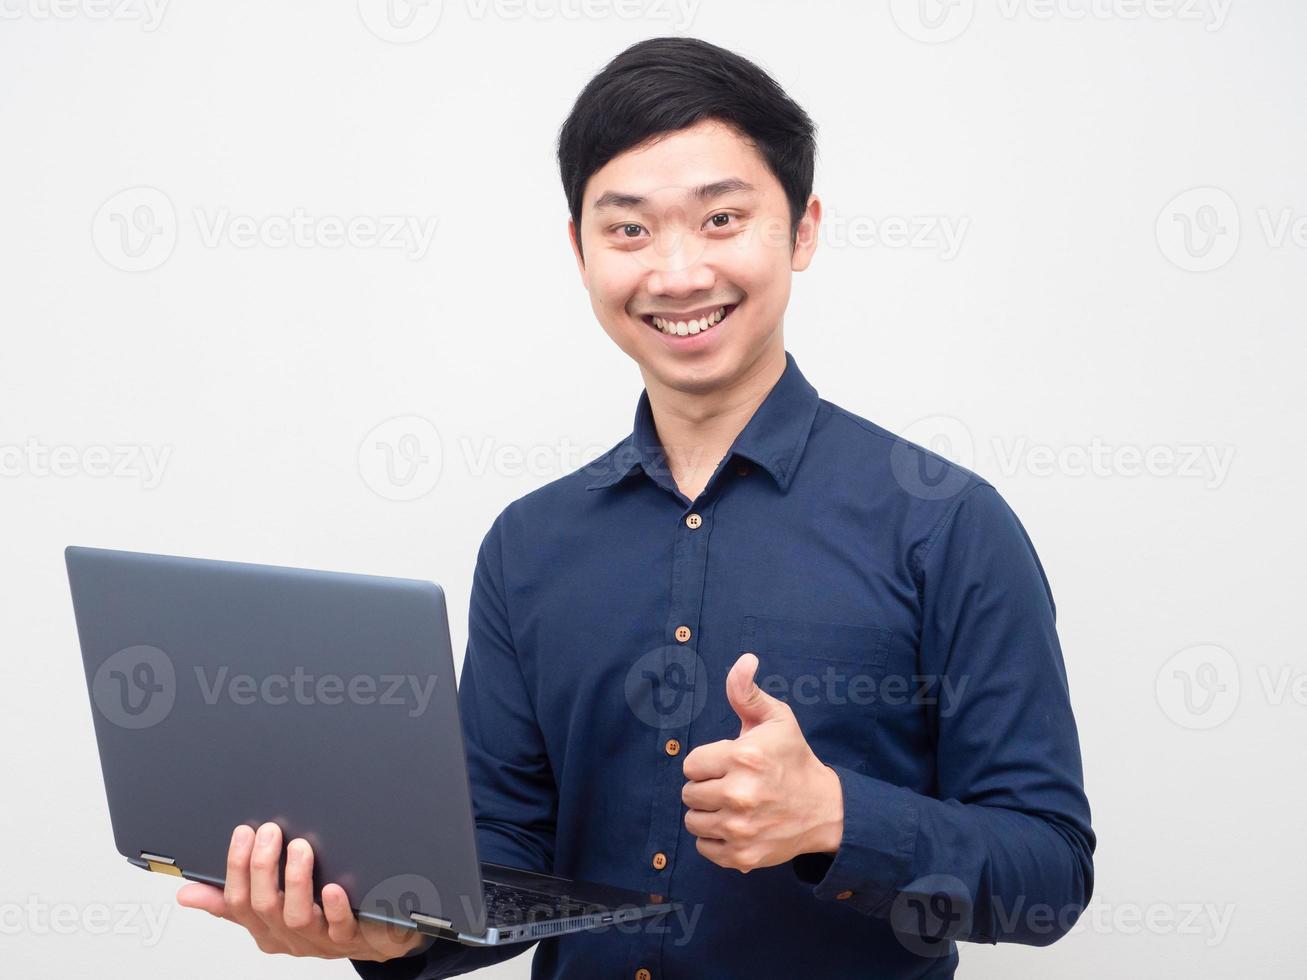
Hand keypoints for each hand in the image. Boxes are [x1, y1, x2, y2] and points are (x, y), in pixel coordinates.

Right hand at [176, 822, 429, 962]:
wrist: (374, 936)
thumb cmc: (319, 918)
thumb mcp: (270, 909)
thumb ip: (231, 901)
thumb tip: (186, 893)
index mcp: (265, 928)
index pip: (238, 902)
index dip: (237, 867)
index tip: (244, 832)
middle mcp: (289, 937)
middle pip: (265, 907)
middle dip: (264, 867)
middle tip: (271, 832)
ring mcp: (320, 940)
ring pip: (297, 917)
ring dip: (296, 880)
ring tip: (300, 848)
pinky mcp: (352, 938)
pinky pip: (341, 927)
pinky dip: (336, 907)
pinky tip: (334, 888)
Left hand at [682, 653, 844, 872]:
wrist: (825, 809)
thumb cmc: (794, 759)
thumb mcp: (776, 719)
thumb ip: (747, 691)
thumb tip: (744, 660)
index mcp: (743, 757)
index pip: (691, 764)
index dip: (708, 763)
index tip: (728, 764)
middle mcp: (739, 794)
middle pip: (689, 793)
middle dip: (707, 787)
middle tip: (732, 785)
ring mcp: (740, 828)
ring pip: (693, 821)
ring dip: (708, 814)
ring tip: (732, 806)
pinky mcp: (742, 856)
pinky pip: (704, 847)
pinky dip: (715, 839)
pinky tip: (736, 826)